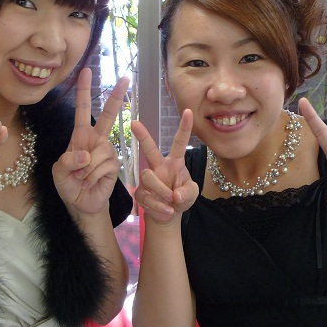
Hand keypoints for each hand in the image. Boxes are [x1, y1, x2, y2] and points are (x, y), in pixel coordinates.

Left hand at [53, 68, 129, 215]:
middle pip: (108, 115)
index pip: (82, 109)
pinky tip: (90, 182)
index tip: (86, 71)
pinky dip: (92, 176)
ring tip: (81, 178)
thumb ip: (66, 162)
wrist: (81, 203)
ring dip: (85, 170)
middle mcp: (96, 139)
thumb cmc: (69, 184)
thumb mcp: (58, 173)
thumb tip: (86, 155)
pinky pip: (103, 165)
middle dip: (116, 96)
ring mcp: (107, 151)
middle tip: (125, 78)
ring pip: (98, 152)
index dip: (84, 90)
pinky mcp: (114, 164)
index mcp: (80, 135)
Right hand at [130, 111, 197, 225]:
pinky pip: (146, 197)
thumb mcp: (191, 194)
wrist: (169, 214)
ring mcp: (148, 179)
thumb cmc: (181, 198)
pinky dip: (158, 206)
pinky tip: (167, 211)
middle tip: (134, 123)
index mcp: (174, 162)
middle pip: (149, 149)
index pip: (179, 142)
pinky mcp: (140, 192)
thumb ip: (187, 192)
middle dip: (143, 136)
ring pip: (148, 177)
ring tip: (171, 201)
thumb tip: (174, 195)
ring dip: (161, 190)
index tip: (188, 111)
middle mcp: (159, 166)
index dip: (184, 127)